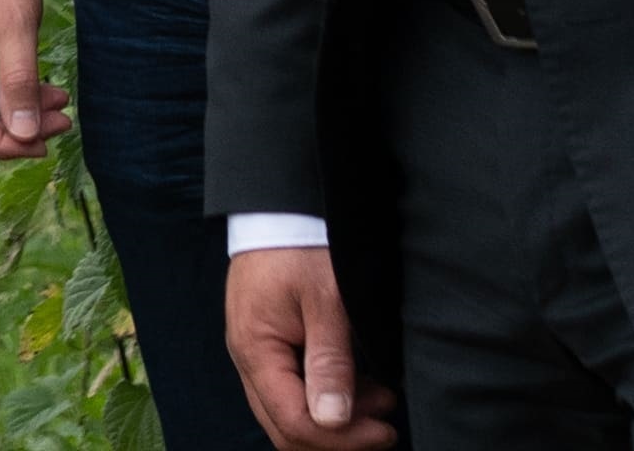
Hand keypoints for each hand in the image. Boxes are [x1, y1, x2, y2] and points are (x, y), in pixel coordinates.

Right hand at [0, 0, 66, 157]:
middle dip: (17, 127)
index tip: (44, 140)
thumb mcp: (17, 24)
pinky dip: (8, 90)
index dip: (2, 144)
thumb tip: (25, 135)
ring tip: (59, 100)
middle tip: (63, 119)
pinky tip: (39, 86)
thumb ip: (19, 82)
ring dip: (16, 109)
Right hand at [228, 241, 392, 450]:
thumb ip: (330, 362)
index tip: (385, 431)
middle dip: (338, 439)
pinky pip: (291, 391)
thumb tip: (332, 420)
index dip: (341, 439)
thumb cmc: (302, 246)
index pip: (293, 421)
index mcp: (256, 350)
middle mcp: (247, 359)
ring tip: (381, 402)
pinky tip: (360, 387)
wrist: (280, 206)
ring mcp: (255, 353)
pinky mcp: (267, 344)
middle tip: (386, 427)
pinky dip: (326, 401)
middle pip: (286, 427)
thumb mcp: (327, 300)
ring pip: (288, 413)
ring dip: (335, 422)